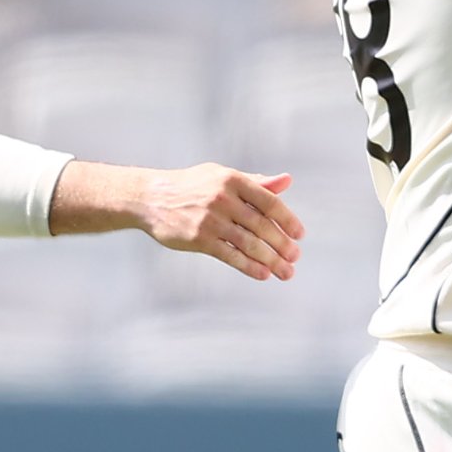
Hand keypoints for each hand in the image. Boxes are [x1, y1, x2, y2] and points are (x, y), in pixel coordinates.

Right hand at [139, 165, 303, 279]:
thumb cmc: (192, 186)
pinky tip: (263, 274)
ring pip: (249, 243)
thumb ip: (256, 182)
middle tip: (295, 257)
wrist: (152, 197)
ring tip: (285, 272)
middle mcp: (223, 198)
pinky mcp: (198, 239)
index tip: (299, 235)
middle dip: (282, 244)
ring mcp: (210, 220)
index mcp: (233, 180)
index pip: (269, 201)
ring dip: (271, 260)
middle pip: (262, 225)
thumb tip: (287, 181)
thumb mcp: (222, 177)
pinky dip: (249, 266)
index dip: (288, 220)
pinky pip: (230, 255)